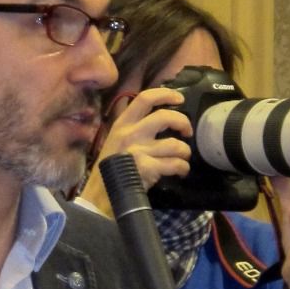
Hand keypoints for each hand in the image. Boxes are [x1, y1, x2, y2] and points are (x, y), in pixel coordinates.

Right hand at [81, 88, 192, 214]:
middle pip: (165, 117)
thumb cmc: (111, 166)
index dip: (165, 94)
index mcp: (122, 124)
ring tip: (183, 157)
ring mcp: (139, 151)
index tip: (179, 99)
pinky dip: (183, 168)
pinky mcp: (148, 168)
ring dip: (185, 152)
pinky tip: (181, 171)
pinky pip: (176, 164)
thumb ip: (134, 127)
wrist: (102, 194)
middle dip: (183, 122)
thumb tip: (161, 118)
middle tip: (187, 131)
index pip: (144, 99)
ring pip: (176, 144)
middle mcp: (131, 134)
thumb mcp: (116, 140)